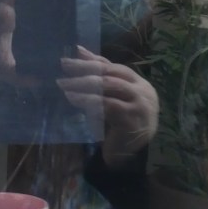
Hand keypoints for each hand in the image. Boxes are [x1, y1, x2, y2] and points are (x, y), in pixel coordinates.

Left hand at [57, 46, 157, 166]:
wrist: (130, 156)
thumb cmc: (119, 126)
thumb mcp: (112, 99)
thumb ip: (101, 78)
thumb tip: (79, 51)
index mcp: (140, 84)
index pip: (115, 67)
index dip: (93, 61)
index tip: (71, 56)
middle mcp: (143, 92)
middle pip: (111, 74)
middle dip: (85, 68)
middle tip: (64, 66)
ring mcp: (139, 105)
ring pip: (109, 86)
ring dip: (83, 83)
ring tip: (64, 84)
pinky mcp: (131, 119)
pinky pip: (106, 105)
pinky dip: (88, 100)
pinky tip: (73, 98)